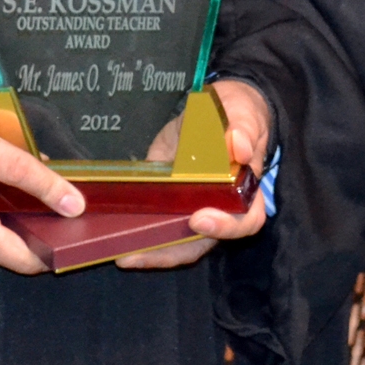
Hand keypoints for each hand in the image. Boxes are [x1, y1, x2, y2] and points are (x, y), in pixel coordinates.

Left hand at [116, 80, 271, 268]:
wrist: (218, 109)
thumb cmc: (235, 113)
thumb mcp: (240, 112)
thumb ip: (242, 126)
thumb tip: (239, 147)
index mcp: (244, 190)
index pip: (245, 220)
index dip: (225, 226)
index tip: (198, 219)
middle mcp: (220, 207)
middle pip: (204, 242)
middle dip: (172, 250)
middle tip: (139, 251)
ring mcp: (194, 207)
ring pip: (179, 243)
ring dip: (152, 251)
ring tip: (123, 255)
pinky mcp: (170, 202)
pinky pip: (159, 226)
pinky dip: (141, 236)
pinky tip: (119, 240)